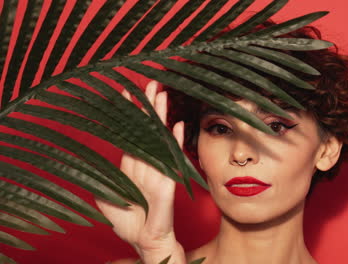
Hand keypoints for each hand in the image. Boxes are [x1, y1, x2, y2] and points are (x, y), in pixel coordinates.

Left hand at [95, 80, 185, 263]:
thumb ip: (102, 182)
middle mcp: (145, 164)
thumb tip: (92, 169)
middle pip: (147, 130)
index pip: (131, 135)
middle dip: (149, 107)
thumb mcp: (106, 200)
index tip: (128, 94)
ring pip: (159, 138)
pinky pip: (171, 158)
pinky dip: (175, 141)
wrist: (143, 241)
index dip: (130, 115)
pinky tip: (178, 125)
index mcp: (131, 167)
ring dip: (161, 117)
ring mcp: (158, 171)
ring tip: (162, 95)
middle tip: (151, 85)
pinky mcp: (166, 181)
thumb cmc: (129, 223)